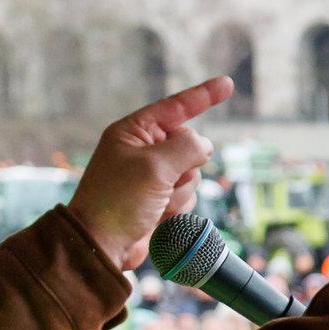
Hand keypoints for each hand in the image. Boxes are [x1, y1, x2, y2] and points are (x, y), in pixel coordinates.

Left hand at [71, 78, 231, 269]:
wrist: (101, 245)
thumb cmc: (118, 201)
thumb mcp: (155, 166)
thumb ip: (188, 147)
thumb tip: (204, 147)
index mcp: (133, 132)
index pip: (176, 107)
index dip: (203, 95)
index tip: (227, 84)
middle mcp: (142, 150)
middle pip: (189, 144)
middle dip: (185, 165)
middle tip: (165, 180)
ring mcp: (151, 175)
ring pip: (192, 172)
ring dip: (181, 190)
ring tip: (156, 203)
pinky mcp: (158, 198)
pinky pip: (186, 194)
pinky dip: (178, 206)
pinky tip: (158, 216)